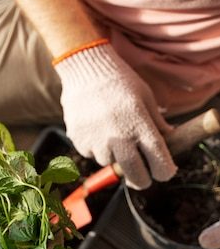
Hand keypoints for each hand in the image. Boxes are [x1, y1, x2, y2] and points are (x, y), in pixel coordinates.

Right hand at [56, 42, 176, 188]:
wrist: (84, 68)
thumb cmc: (120, 81)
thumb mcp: (146, 98)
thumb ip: (157, 123)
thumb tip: (169, 140)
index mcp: (141, 126)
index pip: (160, 165)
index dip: (164, 172)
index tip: (163, 171)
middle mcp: (119, 138)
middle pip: (135, 176)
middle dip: (142, 180)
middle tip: (142, 177)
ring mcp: (97, 142)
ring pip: (111, 164)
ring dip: (115, 157)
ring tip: (112, 133)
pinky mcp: (79, 141)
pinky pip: (92, 154)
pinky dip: (97, 148)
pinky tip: (96, 128)